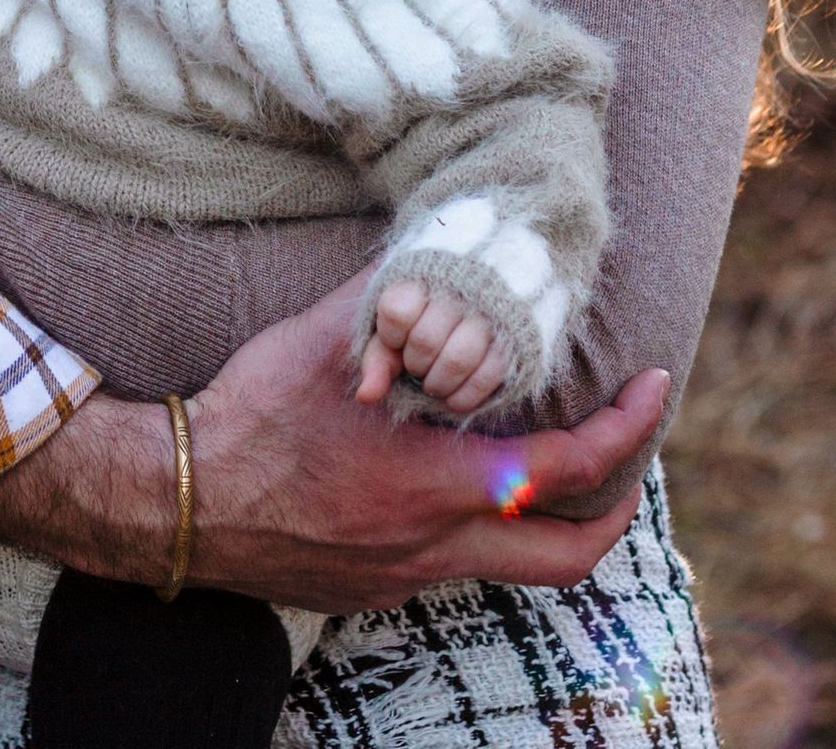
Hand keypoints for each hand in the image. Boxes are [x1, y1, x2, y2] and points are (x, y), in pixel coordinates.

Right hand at [0, 271, 667, 611]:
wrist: (180, 502)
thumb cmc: (252, 418)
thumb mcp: (324, 343)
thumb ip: (391, 302)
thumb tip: (436, 250)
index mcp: (439, 485)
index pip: (567, 469)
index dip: (627, 430)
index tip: (655, 388)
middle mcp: (436, 544)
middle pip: (567, 556)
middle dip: (615, 506)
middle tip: (630, 453)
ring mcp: (405, 574)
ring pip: (510, 561)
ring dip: (543, 514)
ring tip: (546, 456)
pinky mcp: (373, 585)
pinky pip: (452, 562)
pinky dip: (477, 522)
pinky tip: (448, 475)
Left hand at [358, 281, 510, 417]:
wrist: (484, 287)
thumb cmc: (428, 313)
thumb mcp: (397, 326)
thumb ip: (378, 358)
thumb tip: (365, 397)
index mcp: (423, 277)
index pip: (397, 311)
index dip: (392, 336)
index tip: (398, 339)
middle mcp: (457, 290)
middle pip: (426, 340)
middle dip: (416, 365)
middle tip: (418, 367)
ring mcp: (488, 313)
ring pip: (458, 359)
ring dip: (440, 383)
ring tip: (435, 383)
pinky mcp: (512, 338)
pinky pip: (489, 374)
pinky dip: (466, 395)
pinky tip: (454, 397)